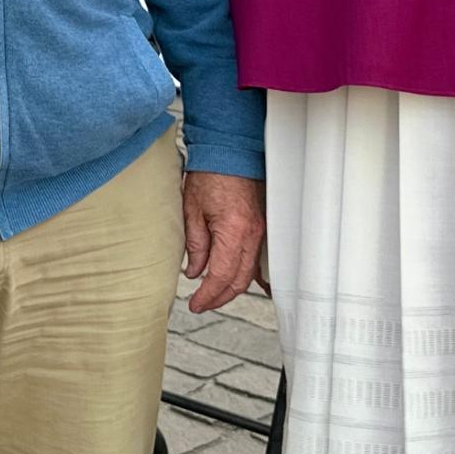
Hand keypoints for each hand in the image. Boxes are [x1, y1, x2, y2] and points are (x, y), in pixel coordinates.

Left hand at [181, 171, 264, 313]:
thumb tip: (195, 272)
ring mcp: (261, 231)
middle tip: (202, 304)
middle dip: (220, 297)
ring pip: (250, 272)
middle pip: (239, 280)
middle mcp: (252, 235)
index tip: (195, 304)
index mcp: (233, 232)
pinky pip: (256, 259)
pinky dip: (244, 274)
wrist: (231, 149)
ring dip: (232, 287)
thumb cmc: (210, 174)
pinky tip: (235, 280)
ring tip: (213, 294)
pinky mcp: (262, 226)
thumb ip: (195, 245)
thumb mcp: (192, 210)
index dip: (208, 296)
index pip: (221, 276)